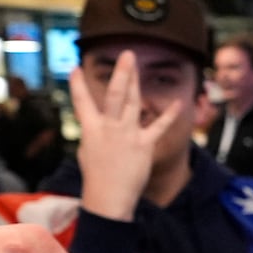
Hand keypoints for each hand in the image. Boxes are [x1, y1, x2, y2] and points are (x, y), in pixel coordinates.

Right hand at [69, 55, 184, 219]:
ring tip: (136, 63)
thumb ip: (94, 133)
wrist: (108, 198)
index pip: (82, 103)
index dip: (77, 85)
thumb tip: (98, 124)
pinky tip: (178, 103)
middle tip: (127, 54)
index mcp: (91, 130)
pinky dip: (169, 116)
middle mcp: (110, 128)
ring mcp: (128, 135)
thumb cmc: (96, 178)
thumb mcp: (87, 151)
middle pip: (115, 95)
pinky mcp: (144, 145)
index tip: (75, 67)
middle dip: (121, 73)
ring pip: (133, 103)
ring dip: (136, 82)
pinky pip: (158, 128)